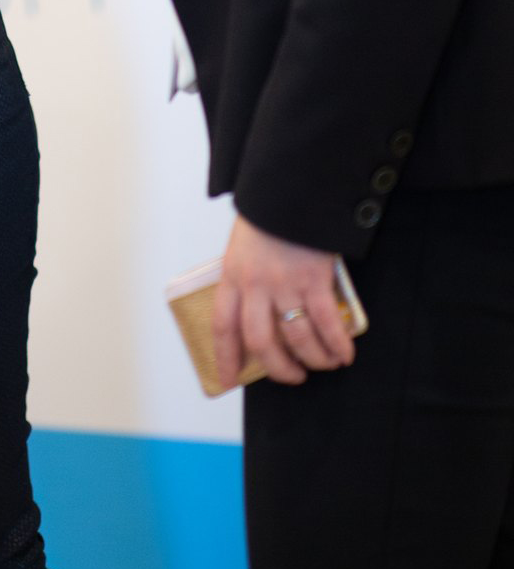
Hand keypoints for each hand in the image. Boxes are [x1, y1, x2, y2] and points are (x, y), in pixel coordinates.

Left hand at [212, 213, 355, 389]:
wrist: (290, 187)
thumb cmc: (268, 216)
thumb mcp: (243, 246)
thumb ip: (247, 278)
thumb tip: (261, 314)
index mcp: (233, 275)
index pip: (223, 326)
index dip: (224, 357)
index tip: (226, 381)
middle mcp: (255, 284)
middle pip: (261, 342)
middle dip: (279, 368)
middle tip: (294, 376)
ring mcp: (285, 283)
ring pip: (297, 338)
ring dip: (314, 359)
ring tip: (325, 363)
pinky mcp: (314, 279)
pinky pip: (326, 324)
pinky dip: (337, 344)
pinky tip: (344, 353)